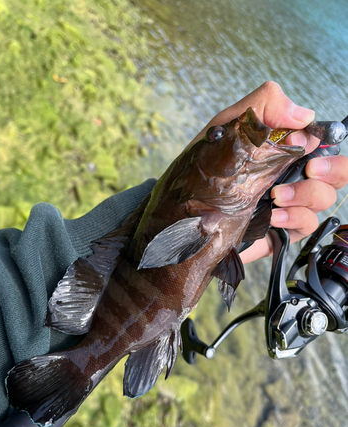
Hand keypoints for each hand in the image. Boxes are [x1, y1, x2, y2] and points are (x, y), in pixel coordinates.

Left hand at [191, 81, 347, 264]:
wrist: (182, 211)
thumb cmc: (201, 168)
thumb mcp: (226, 127)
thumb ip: (262, 106)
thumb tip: (304, 114)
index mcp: (281, 149)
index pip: (322, 142)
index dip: (325, 142)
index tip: (309, 146)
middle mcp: (288, 175)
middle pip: (336, 172)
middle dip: (332, 169)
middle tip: (309, 169)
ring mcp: (285, 205)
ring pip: (324, 199)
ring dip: (307, 195)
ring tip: (275, 195)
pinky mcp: (278, 231)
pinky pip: (306, 226)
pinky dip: (295, 218)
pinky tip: (272, 217)